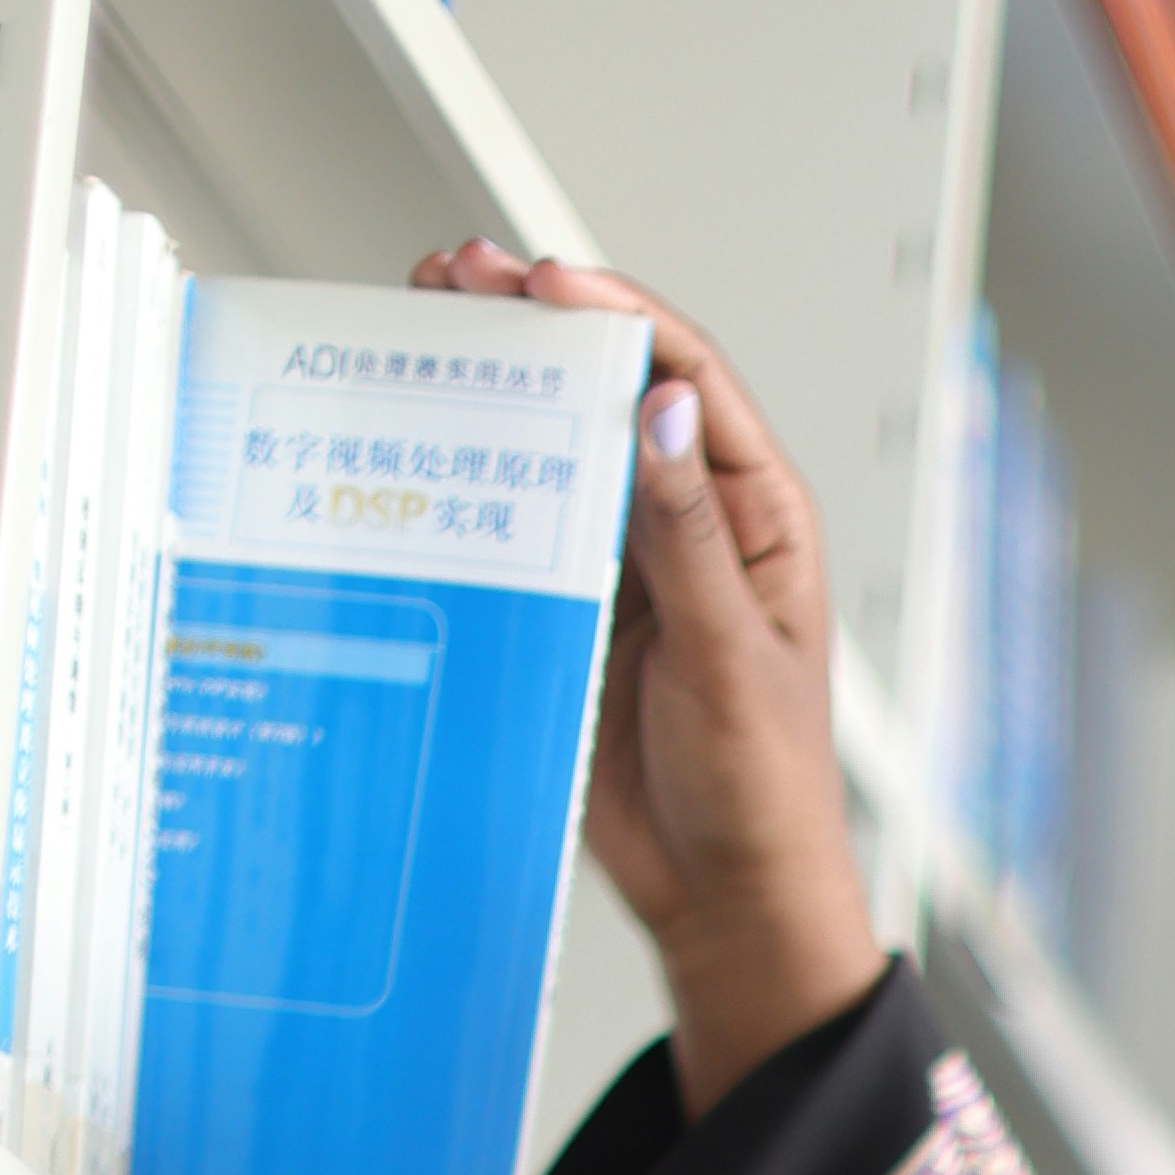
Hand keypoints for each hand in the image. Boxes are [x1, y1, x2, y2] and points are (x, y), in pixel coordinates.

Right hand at [409, 240, 883, 1112]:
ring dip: (491, 389)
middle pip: (606, 392)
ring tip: (418, 329)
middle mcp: (687, 522)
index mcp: (753, 514)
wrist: (723, 897)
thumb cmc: (763, 790)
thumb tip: (661, 408)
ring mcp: (624, 563)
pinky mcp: (572, 610)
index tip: (541, 282)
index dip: (612, 314)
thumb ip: (687, 535)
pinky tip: (411, 444)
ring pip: (551, 447)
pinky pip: (514, 526)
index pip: (685, 378)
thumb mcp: (728, 657)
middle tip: (451, 277)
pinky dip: (467, 480)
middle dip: (531, 327)